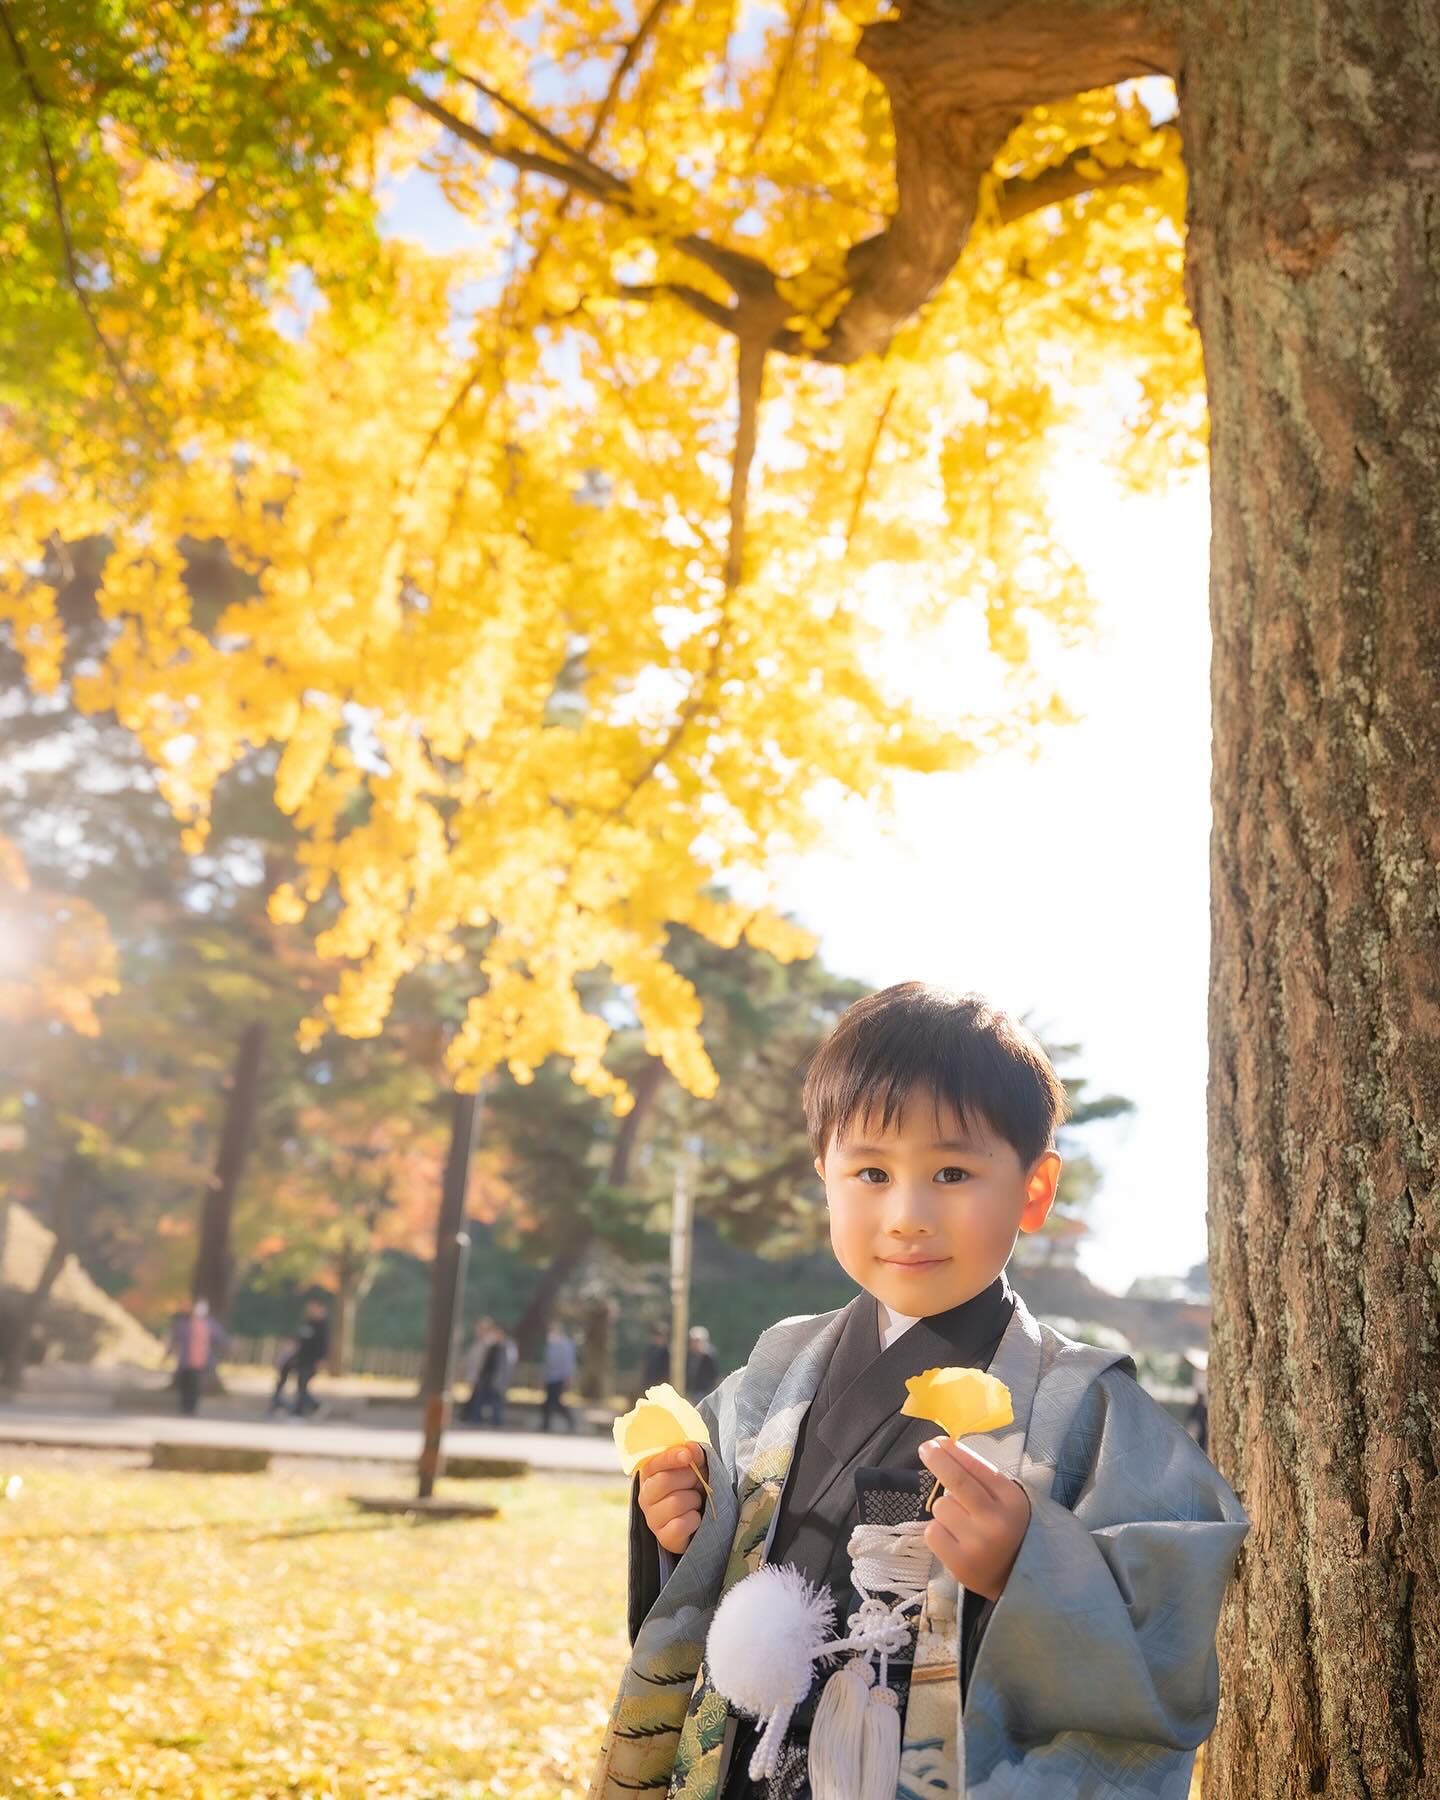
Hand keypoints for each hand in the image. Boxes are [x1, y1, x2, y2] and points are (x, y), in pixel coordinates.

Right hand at [637, 1441, 708, 1553]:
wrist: (703, 1520)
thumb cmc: (695, 1488)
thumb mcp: (697, 1467)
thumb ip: (694, 1455)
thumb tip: (691, 1448)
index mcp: (650, 1475)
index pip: (654, 1463)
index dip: (671, 1457)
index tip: (687, 1456)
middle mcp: (645, 1496)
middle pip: (665, 1481)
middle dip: (688, 1479)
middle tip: (697, 1482)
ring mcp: (652, 1519)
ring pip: (676, 1502)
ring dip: (694, 1500)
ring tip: (695, 1502)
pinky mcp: (663, 1538)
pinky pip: (680, 1525)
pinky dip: (694, 1520)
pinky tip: (694, 1519)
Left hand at [918, 1436, 1030, 1602]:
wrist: (1013, 1578)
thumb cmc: (1005, 1529)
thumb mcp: (1005, 1500)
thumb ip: (980, 1476)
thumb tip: (943, 1446)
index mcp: (1012, 1501)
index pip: (978, 1467)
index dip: (955, 1452)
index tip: (938, 1441)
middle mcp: (996, 1522)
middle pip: (957, 1481)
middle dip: (938, 1460)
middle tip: (925, 1448)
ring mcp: (978, 1544)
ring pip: (941, 1506)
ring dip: (944, 1508)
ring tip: (961, 1522)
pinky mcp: (959, 1563)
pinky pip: (932, 1531)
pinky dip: (938, 1530)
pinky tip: (954, 1538)